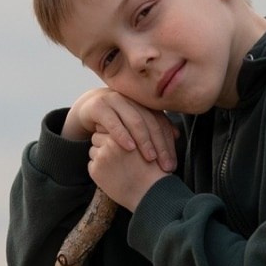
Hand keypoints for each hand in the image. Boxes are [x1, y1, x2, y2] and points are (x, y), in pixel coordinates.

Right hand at [61, 87, 177, 174]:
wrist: (89, 107)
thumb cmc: (116, 119)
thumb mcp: (134, 123)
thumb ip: (154, 127)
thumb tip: (176, 135)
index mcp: (144, 102)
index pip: (161, 123)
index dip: (168, 143)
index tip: (171, 164)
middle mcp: (132, 99)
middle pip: (151, 121)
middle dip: (160, 145)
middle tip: (164, 165)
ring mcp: (115, 100)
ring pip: (135, 120)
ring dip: (144, 140)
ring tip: (150, 158)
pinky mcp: (99, 107)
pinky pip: (112, 121)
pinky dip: (122, 134)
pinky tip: (129, 147)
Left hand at [88, 128, 169, 210]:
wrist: (150, 192)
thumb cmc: (151, 168)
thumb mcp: (144, 144)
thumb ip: (130, 133)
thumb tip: (114, 128)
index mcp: (123, 132)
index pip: (106, 126)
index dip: (112, 135)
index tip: (119, 144)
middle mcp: (110, 142)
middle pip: (97, 137)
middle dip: (103, 144)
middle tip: (117, 157)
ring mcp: (102, 157)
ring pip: (93, 151)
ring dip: (100, 157)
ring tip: (117, 168)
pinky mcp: (95, 171)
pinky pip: (91, 165)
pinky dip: (99, 170)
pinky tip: (113, 176)